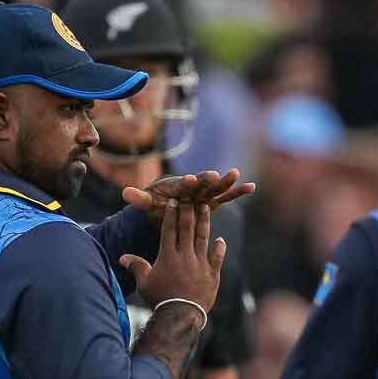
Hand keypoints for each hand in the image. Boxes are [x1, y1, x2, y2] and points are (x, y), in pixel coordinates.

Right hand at [117, 199, 225, 312]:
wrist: (180, 315)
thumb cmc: (160, 299)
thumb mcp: (144, 282)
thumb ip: (136, 266)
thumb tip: (121, 258)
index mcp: (168, 256)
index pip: (169, 229)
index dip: (171, 214)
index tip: (173, 201)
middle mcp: (185, 256)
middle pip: (187, 228)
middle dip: (188, 210)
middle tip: (191, 197)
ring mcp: (200, 264)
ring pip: (203, 238)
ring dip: (205, 222)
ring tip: (207, 208)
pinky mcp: (212, 275)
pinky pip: (216, 258)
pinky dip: (219, 249)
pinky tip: (220, 240)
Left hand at [123, 167, 256, 220]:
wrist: (167, 205)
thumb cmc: (156, 204)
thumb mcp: (148, 203)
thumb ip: (139, 198)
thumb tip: (125, 193)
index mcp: (177, 186)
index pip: (183, 185)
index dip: (187, 183)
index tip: (190, 179)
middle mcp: (193, 186)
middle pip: (202, 183)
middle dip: (208, 180)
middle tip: (215, 174)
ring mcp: (204, 192)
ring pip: (216, 187)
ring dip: (226, 181)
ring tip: (236, 173)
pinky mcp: (213, 199)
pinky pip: (227, 196)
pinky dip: (238, 192)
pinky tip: (252, 187)